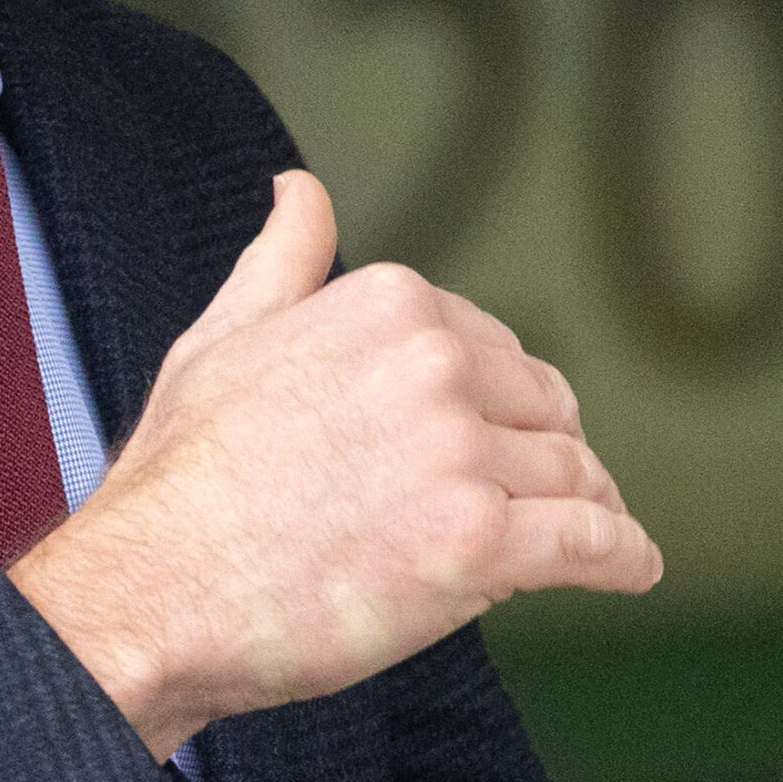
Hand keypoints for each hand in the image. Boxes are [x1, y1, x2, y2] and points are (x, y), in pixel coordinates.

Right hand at [12, 170, 660, 758]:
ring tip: (590, 540)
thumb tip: (299, 188)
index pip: (494, 350)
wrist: (149, 592)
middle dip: (547, 456)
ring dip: (587, 513)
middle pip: (545, 412)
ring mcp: (458, 454)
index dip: (496, 406)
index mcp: (388, 303)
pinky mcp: (477, 545)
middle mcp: (435, 364)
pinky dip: (623, 558)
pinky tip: (633, 568)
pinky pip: (590, 544)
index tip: (488, 445)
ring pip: (572, 479)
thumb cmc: (180, 479)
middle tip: (543, 503)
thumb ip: (284, 260)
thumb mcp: (223, 337)